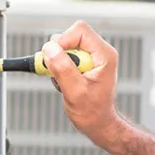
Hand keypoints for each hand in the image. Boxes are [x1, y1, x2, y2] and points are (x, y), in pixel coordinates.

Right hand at [42, 21, 120, 146]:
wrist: (99, 124)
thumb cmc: (93, 112)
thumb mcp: (75, 92)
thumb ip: (63, 69)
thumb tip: (50, 49)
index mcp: (104, 55)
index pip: (80, 31)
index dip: (63, 41)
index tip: (53, 58)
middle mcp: (100, 51)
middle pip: (70, 36)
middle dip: (58, 55)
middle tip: (57, 74)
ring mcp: (92, 56)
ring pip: (64, 46)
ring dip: (57, 63)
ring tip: (64, 82)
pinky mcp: (83, 62)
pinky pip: (64, 56)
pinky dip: (58, 68)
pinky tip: (65, 83)